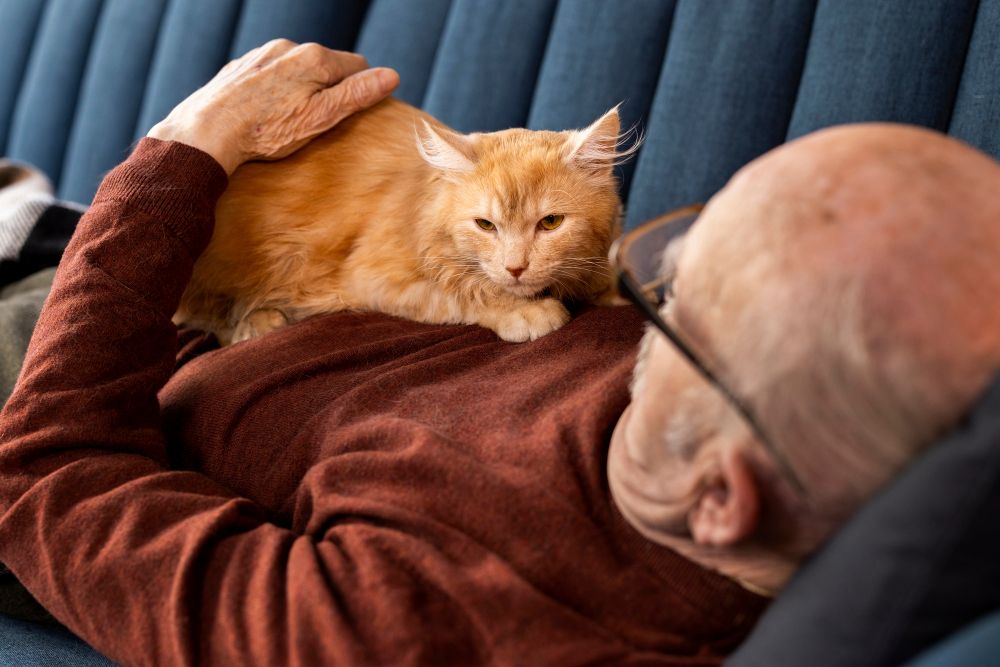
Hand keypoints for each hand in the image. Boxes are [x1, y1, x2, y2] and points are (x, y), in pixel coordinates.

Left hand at [147, 40, 398, 173]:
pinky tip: (264, 114)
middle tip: (317, 122)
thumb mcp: (321, 118)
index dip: (360, 90)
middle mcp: (289, 47)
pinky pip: (270, 73)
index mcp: (315, 58)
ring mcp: (262, 54)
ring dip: (301, 88)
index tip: (349, 114)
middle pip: (326, 65)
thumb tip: (391, 76)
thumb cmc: (267, 131)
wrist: (206, 132)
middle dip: (329, 88)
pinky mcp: (241, 66)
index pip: (358, 65)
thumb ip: (356, 95)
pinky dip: (275, 90)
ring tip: (287, 120)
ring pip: (297, 68)